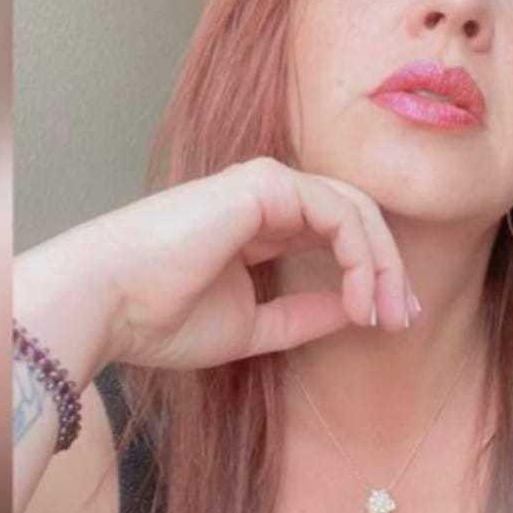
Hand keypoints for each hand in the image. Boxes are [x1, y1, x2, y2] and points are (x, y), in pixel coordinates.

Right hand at [80, 157, 419, 370]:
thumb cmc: (161, 319)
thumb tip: (357, 311)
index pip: (337, 236)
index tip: (391, 322)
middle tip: (405, 317)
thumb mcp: (254, 328)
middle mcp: (269, 198)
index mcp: (262, 227)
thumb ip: (305, 316)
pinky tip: (360, 297)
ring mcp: (267, 185)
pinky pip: (338, 211)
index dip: (371, 275)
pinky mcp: (265, 183)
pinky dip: (360, 254)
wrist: (108, 306)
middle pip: (355, 218)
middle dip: (388, 267)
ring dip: (381, 263)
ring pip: (355, 210)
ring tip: (388, 314)